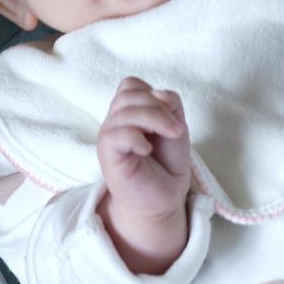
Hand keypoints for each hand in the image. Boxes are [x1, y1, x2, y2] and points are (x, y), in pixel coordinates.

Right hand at [97, 78, 191, 271]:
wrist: (163, 198)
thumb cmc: (167, 163)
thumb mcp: (175, 126)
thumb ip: (169, 104)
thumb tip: (156, 93)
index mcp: (128, 113)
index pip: (130, 85)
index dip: (152, 94)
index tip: (169, 117)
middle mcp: (115, 122)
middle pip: (129, 94)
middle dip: (158, 107)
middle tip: (175, 130)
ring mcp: (109, 137)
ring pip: (125, 111)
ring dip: (155, 120)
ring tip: (170, 137)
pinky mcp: (108, 154)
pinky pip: (116, 134)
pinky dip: (136, 138)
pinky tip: (147, 150)